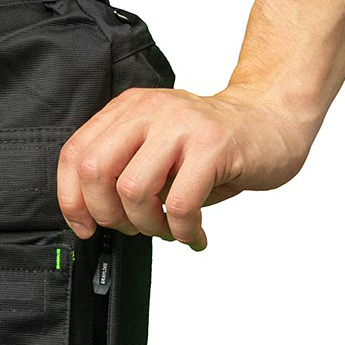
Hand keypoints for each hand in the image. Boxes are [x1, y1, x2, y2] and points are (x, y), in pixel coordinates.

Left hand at [57, 84, 314, 249]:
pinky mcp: (213, 145)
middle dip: (107, 215)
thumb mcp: (156, 147)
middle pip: (95, 170)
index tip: (85, 227)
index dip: (72, 199)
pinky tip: (193, 234)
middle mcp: (150, 110)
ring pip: (133, 189)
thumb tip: (90, 219)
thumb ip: (122, 169)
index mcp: (128, 110)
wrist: (271, 120)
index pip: (75, 154)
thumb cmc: (211, 146)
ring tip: (167, 229)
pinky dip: (182, 231)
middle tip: (133, 228)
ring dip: (147, 225)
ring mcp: (182, 125)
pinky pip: (180, 203)